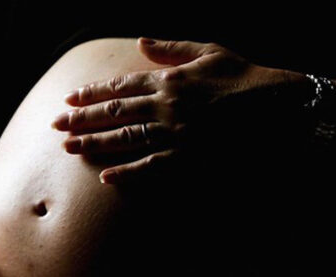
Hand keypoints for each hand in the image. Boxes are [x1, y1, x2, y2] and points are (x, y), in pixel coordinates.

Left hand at [52, 37, 305, 183]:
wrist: (279, 109)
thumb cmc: (246, 77)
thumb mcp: (209, 51)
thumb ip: (172, 47)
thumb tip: (140, 40)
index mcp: (169, 79)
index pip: (120, 85)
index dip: (92, 92)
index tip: (71, 98)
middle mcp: (166, 106)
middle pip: (114, 112)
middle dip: (82, 118)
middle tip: (56, 124)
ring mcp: (175, 134)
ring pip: (124, 138)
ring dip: (94, 143)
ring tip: (68, 147)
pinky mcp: (188, 159)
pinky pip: (151, 167)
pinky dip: (127, 172)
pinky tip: (106, 177)